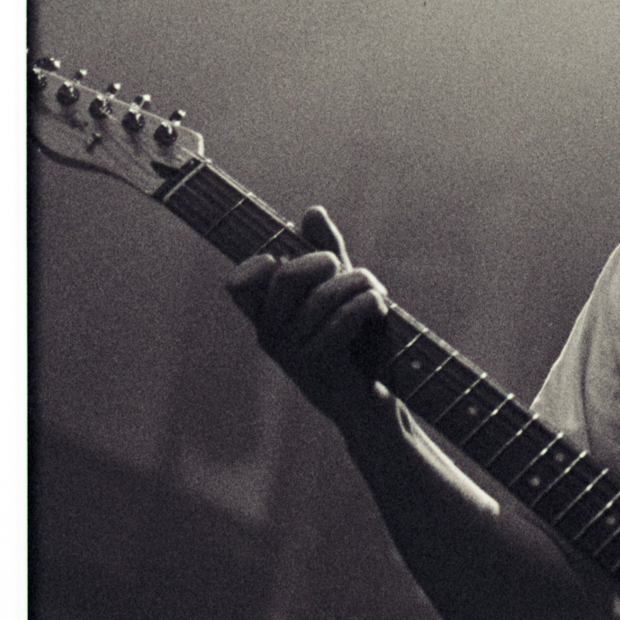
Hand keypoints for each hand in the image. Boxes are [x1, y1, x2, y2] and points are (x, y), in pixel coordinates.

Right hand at [226, 204, 390, 431]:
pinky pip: (341, 319)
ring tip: (378, 291)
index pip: (239, 284)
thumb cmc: (354, 347)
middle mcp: (271, 338)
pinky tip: (380, 305)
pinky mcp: (319, 368)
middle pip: (286, 277)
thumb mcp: (339, 295)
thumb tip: (312, 212)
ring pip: (323, 296)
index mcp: (268, 319)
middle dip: (324, 261)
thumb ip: (325, 254)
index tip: (287, 259)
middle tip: (348, 267)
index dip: (260, 263)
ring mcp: (291, 355)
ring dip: (360, 283)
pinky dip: (367, 303)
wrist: (370, 407)